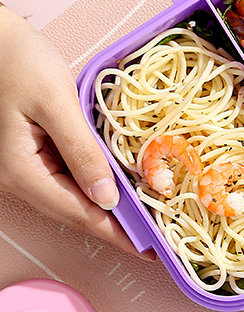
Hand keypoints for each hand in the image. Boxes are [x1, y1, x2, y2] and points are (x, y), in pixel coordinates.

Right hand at [0, 4, 141, 254]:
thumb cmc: (18, 61)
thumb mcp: (55, 102)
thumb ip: (82, 150)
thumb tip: (107, 196)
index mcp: (22, 173)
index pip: (80, 215)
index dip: (118, 235)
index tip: (150, 251)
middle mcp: (19, 180)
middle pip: (77, 213)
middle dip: (118, 227)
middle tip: (159, 238)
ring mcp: (23, 170)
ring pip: (74, 200)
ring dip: (110, 210)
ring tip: (148, 218)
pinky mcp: (31, 157)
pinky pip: (69, 181)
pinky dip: (98, 188)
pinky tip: (122, 190)